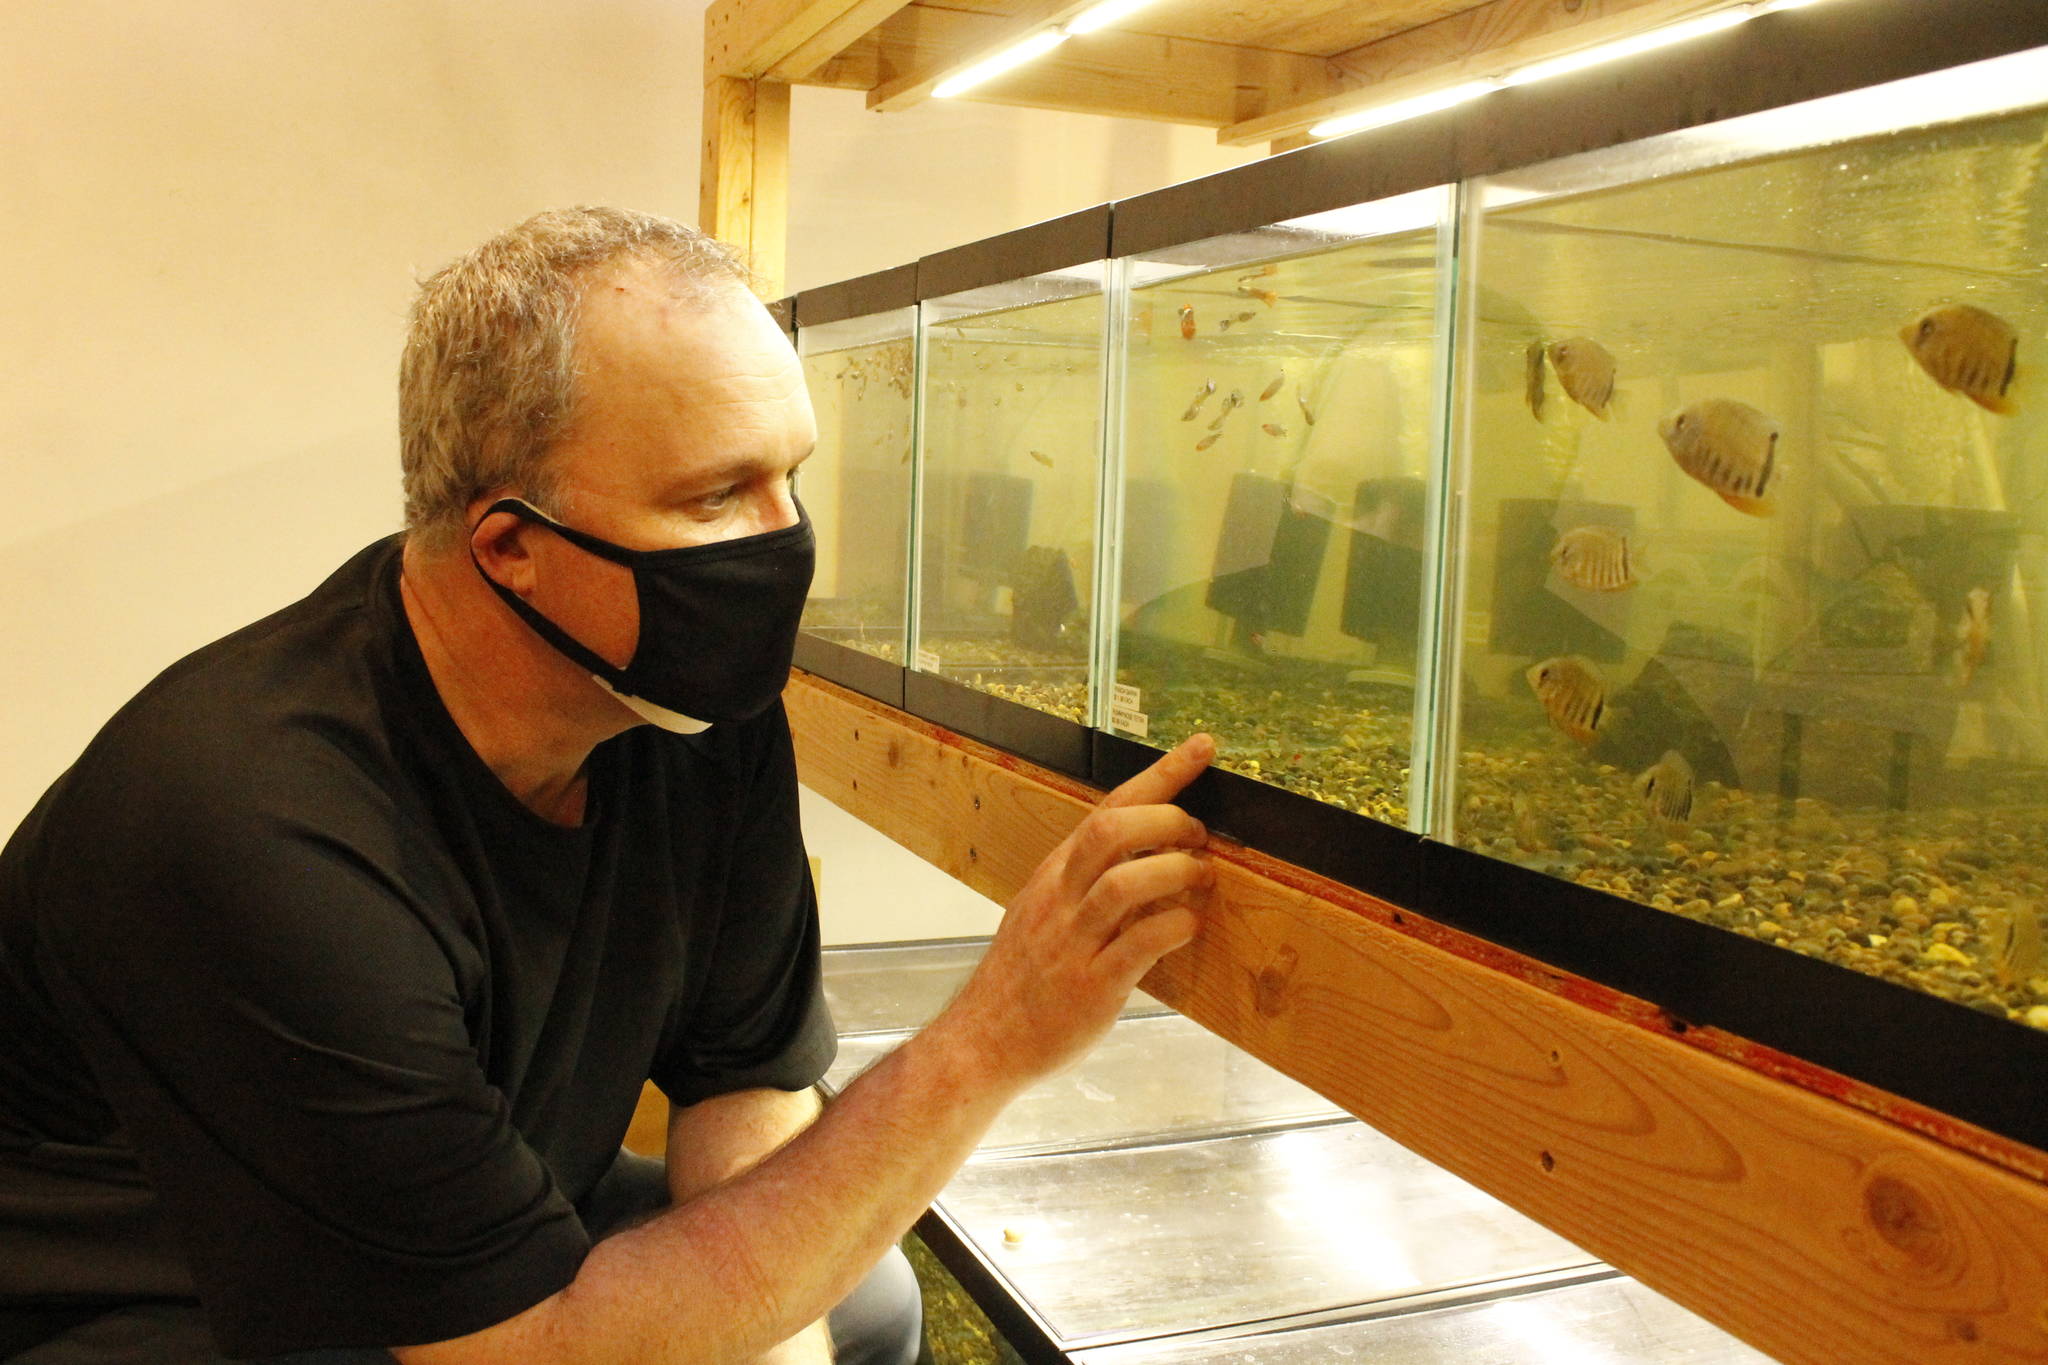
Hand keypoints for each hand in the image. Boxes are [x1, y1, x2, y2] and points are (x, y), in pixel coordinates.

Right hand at [939, 734, 1216, 1087]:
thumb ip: (1086, 884)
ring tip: (1203, 878)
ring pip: (1124, 884)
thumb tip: (1147, 855)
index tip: (1201, 748)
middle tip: (1201, 835)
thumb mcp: (1044, 915)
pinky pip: (1139, 944)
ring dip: (1177, 871)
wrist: (984, 1042)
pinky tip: (1190, 926)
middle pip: (1110, 831)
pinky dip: (1175, 926)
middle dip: (1168, 820)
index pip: (1107, 808)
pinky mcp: (1091, 986)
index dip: (1159, 775)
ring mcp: (1072, 942)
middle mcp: (1059, 899)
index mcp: (1053, 875)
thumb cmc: (1022, 980)